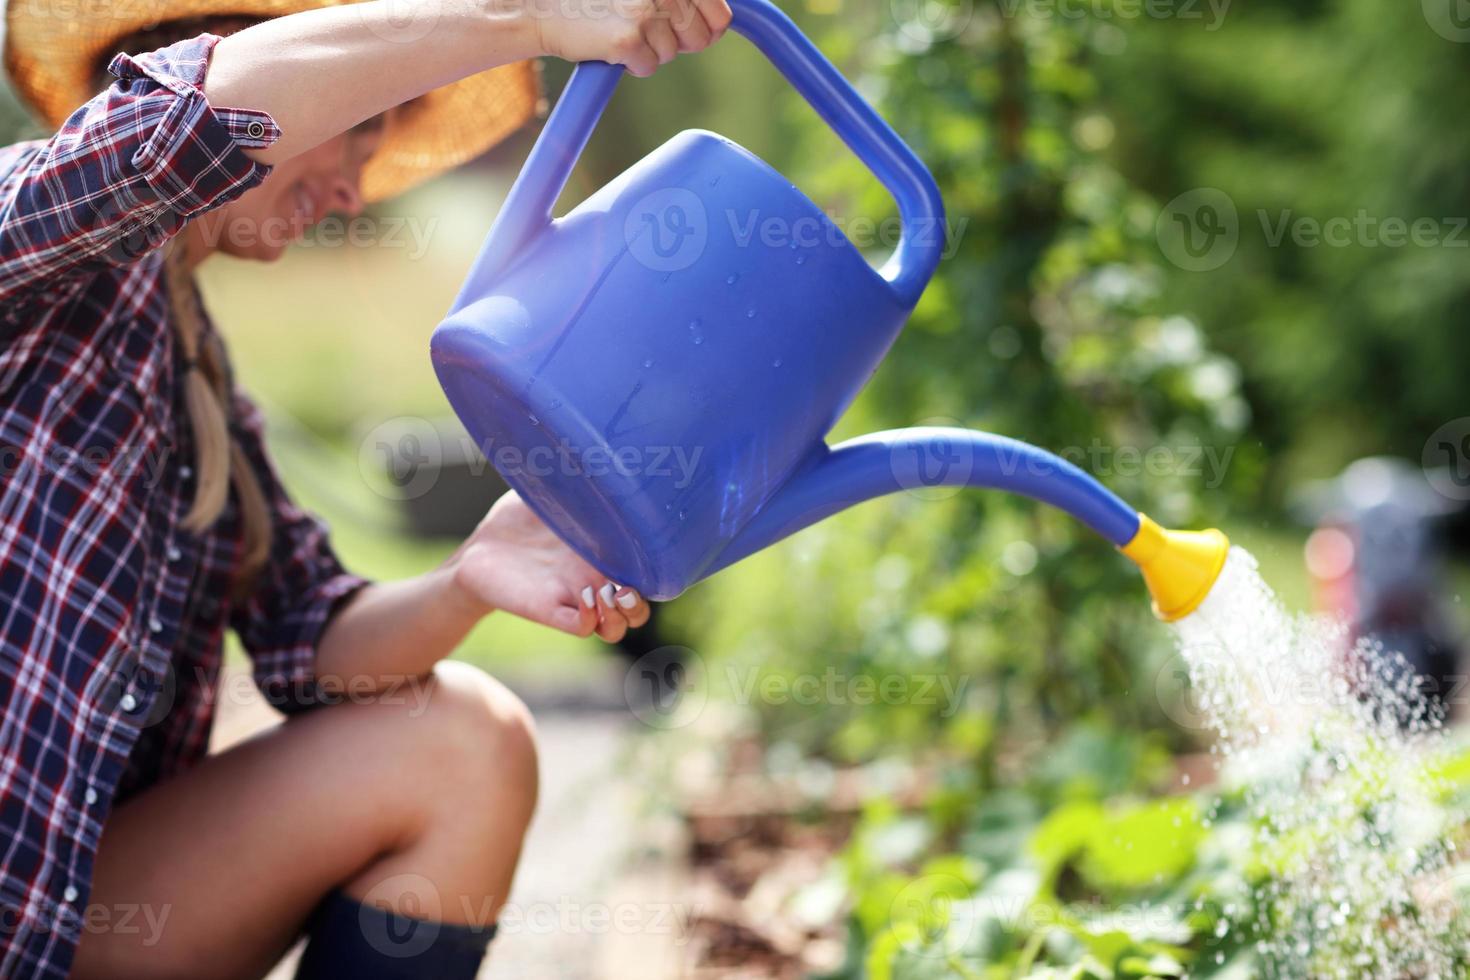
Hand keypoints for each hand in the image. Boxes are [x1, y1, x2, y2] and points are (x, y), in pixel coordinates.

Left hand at [450, 491, 651, 641]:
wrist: (478, 550)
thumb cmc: (519, 520)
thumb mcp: (550, 492)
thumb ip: (573, 478)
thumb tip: (591, 442)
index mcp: (602, 555)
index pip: (644, 575)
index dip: (655, 571)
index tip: (651, 551)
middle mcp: (593, 581)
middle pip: (637, 610)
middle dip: (641, 604)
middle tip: (628, 586)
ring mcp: (572, 598)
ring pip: (615, 627)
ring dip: (622, 616)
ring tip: (613, 594)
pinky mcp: (548, 610)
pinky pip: (581, 627)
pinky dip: (592, 619)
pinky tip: (586, 597)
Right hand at [531, 0, 732, 76]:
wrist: (544, 4)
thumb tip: (716, 29)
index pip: (720, 15)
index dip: (706, 30)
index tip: (685, 31)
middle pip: (698, 40)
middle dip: (675, 42)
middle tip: (643, 28)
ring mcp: (648, 10)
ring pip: (671, 54)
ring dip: (649, 50)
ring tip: (619, 28)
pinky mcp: (630, 38)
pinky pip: (648, 66)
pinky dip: (631, 63)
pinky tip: (609, 42)